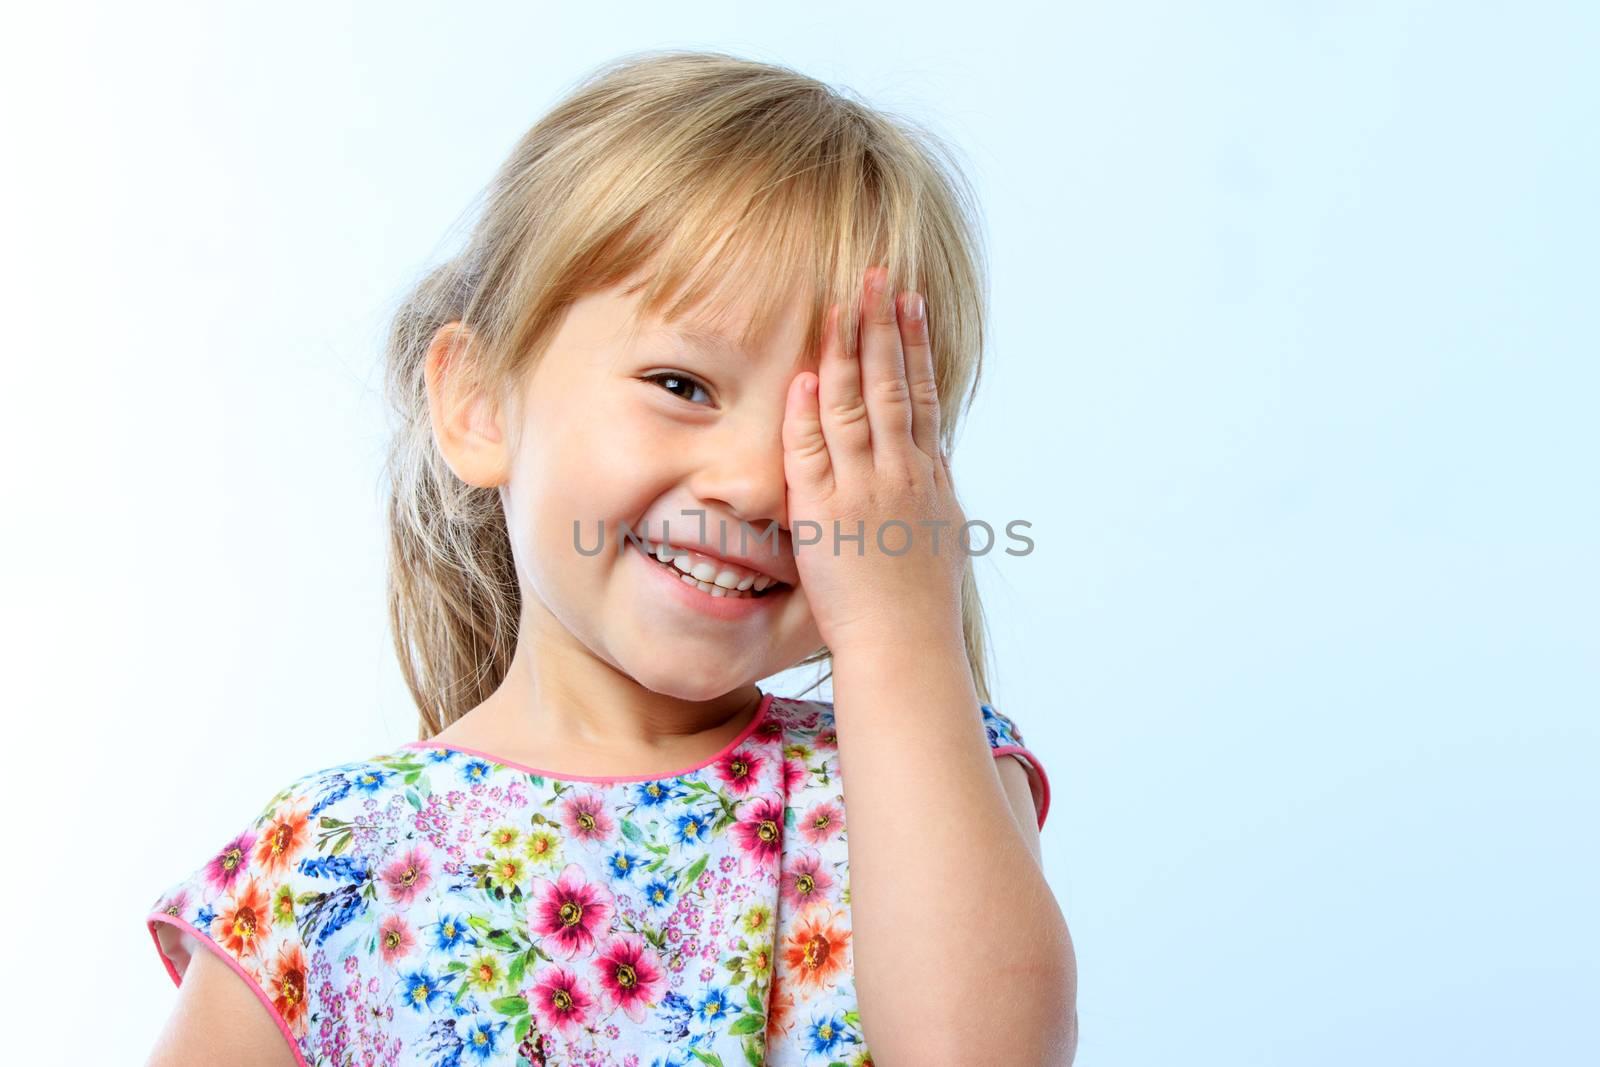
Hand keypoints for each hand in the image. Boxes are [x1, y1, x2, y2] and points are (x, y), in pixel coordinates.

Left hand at [781, 265, 968, 654]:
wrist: (908, 651)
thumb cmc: (922, 612)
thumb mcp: (943, 542)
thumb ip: (933, 496)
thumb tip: (933, 466)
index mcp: (929, 481)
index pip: (921, 397)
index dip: (915, 346)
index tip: (909, 302)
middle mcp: (902, 477)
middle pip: (894, 386)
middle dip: (884, 327)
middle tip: (879, 274)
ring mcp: (864, 493)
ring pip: (858, 407)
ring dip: (850, 351)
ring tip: (846, 301)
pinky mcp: (826, 515)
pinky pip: (814, 453)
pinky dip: (810, 413)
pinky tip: (808, 374)